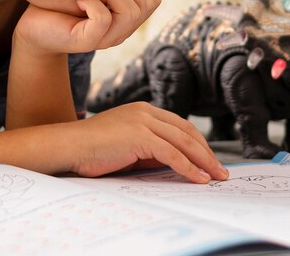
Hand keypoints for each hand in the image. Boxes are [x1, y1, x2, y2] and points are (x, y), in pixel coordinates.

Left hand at [14, 0, 160, 55]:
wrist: (35, 25)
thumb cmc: (64, 0)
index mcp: (128, 20)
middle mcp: (122, 32)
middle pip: (145, 4)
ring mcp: (106, 39)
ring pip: (130, 11)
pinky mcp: (87, 42)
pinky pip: (103, 18)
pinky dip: (92, 4)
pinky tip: (80, 3)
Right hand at [66, 102, 228, 183]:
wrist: (69, 146)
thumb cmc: (94, 150)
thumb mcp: (128, 148)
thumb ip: (150, 150)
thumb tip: (176, 163)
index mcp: (144, 110)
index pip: (180, 125)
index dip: (198, 142)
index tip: (210, 159)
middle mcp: (146, 111)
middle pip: (186, 131)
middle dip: (206, 152)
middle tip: (220, 170)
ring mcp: (143, 121)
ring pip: (183, 141)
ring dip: (203, 161)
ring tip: (216, 177)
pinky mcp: (139, 135)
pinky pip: (172, 153)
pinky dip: (188, 167)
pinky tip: (198, 179)